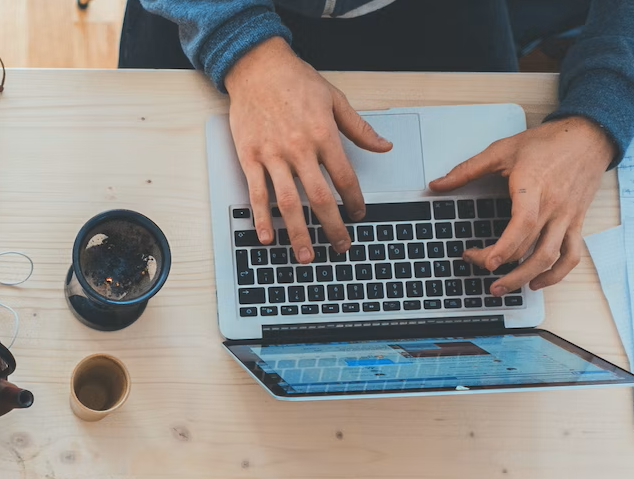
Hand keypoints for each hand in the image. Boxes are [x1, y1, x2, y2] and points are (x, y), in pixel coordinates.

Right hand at [224, 37, 390, 264]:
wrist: (258, 68)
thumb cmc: (296, 81)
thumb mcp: (335, 99)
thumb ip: (359, 128)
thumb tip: (384, 146)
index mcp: (323, 135)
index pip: (344, 177)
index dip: (355, 200)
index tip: (359, 215)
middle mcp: (298, 149)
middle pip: (320, 197)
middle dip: (332, 226)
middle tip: (340, 246)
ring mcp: (272, 155)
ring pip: (288, 202)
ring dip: (298, 232)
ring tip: (306, 255)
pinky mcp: (249, 158)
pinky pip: (256, 194)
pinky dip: (261, 218)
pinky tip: (268, 237)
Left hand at [429, 116, 615, 295]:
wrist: (588, 136)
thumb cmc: (547, 143)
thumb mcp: (502, 150)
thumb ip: (467, 169)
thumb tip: (437, 184)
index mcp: (534, 188)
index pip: (523, 224)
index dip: (505, 247)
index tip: (486, 262)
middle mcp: (553, 206)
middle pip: (529, 247)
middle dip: (500, 264)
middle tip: (476, 265)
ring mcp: (567, 217)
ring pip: (550, 257)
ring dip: (525, 278)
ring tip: (502, 288)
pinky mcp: (576, 222)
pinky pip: (571, 255)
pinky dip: (557, 274)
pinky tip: (536, 282)